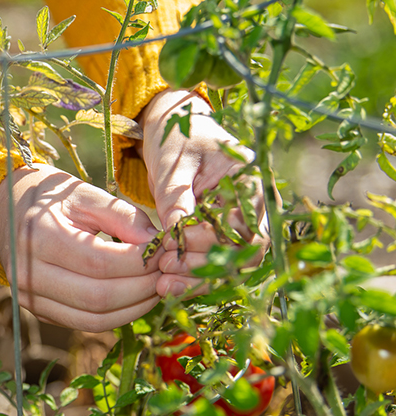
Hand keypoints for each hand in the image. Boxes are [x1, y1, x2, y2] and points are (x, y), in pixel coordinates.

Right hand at [0, 164, 163, 331]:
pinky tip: (135, 297)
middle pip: (99, 298)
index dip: (140, 262)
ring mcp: (31, 300)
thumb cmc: (47, 198)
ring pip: (95, 319)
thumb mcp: (84, 194)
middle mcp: (29, 275)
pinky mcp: (39, 313)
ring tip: (156, 285)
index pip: (100, 262)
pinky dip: (117, 315)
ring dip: (135, 307)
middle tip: (168, 272)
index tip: (166, 251)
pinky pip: (86, 323)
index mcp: (38, 238)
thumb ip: (123, 217)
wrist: (2, 213)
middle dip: (143, 288)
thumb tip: (159, 245)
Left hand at [137, 89, 267, 297]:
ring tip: (162, 283)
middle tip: (164, 266)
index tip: (172, 242)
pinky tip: (166, 286)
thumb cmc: (177, 137)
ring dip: (198, 279)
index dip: (209, 241)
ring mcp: (240, 224)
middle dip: (204, 265)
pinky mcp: (221, 235)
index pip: (243, 226)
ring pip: (231, 265)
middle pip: (243, 252)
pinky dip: (193, 278)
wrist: (173, 129)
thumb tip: (176, 231)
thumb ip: (177, 195)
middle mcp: (254, 207)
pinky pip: (215, 264)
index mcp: (251, 182)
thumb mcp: (174, 164)